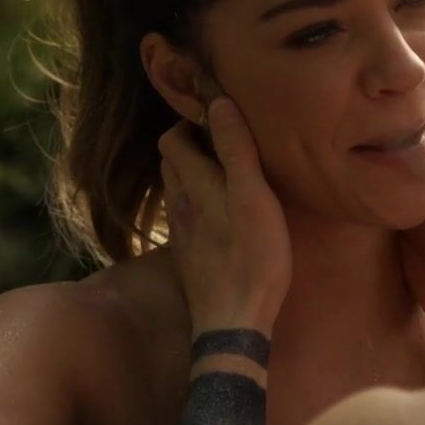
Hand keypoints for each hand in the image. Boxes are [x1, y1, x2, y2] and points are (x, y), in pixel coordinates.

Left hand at [159, 97, 291, 335]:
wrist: (232, 322)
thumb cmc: (251, 257)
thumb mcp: (253, 197)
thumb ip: (236, 150)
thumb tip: (219, 102)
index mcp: (193, 184)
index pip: (172, 139)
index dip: (190, 123)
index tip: (218, 119)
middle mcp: (179, 204)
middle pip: (171, 162)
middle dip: (192, 146)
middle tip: (225, 144)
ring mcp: (181, 233)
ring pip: (177, 191)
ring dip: (194, 176)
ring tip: (226, 175)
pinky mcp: (189, 257)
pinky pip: (186, 218)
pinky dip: (198, 205)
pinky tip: (221, 215)